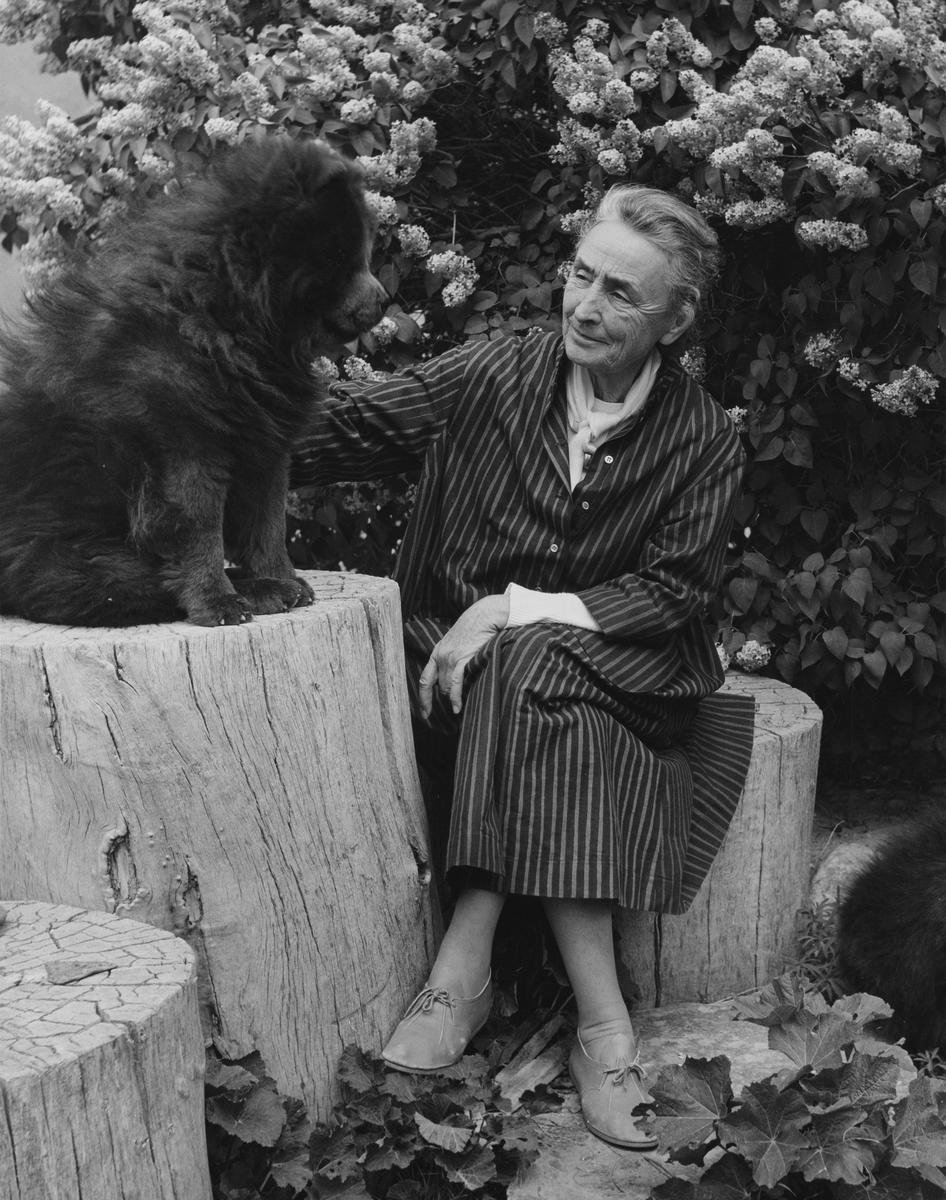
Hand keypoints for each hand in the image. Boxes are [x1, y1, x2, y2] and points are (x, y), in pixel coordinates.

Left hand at [419, 594, 509, 718]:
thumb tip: (453, 676)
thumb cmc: (474, 629)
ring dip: (452, 697)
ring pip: (447, 687)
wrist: (483, 616)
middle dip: (446, 695)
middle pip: (439, 686)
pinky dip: (455, 698)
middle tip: (455, 702)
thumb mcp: (456, 643)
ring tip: (458, 707)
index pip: (425, 679)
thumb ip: (451, 658)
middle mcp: (440, 656)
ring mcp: (450, 658)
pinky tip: (457, 708)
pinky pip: (455, 684)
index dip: (423, 698)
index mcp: (437, 653)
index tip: (425, 712)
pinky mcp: (461, 659)